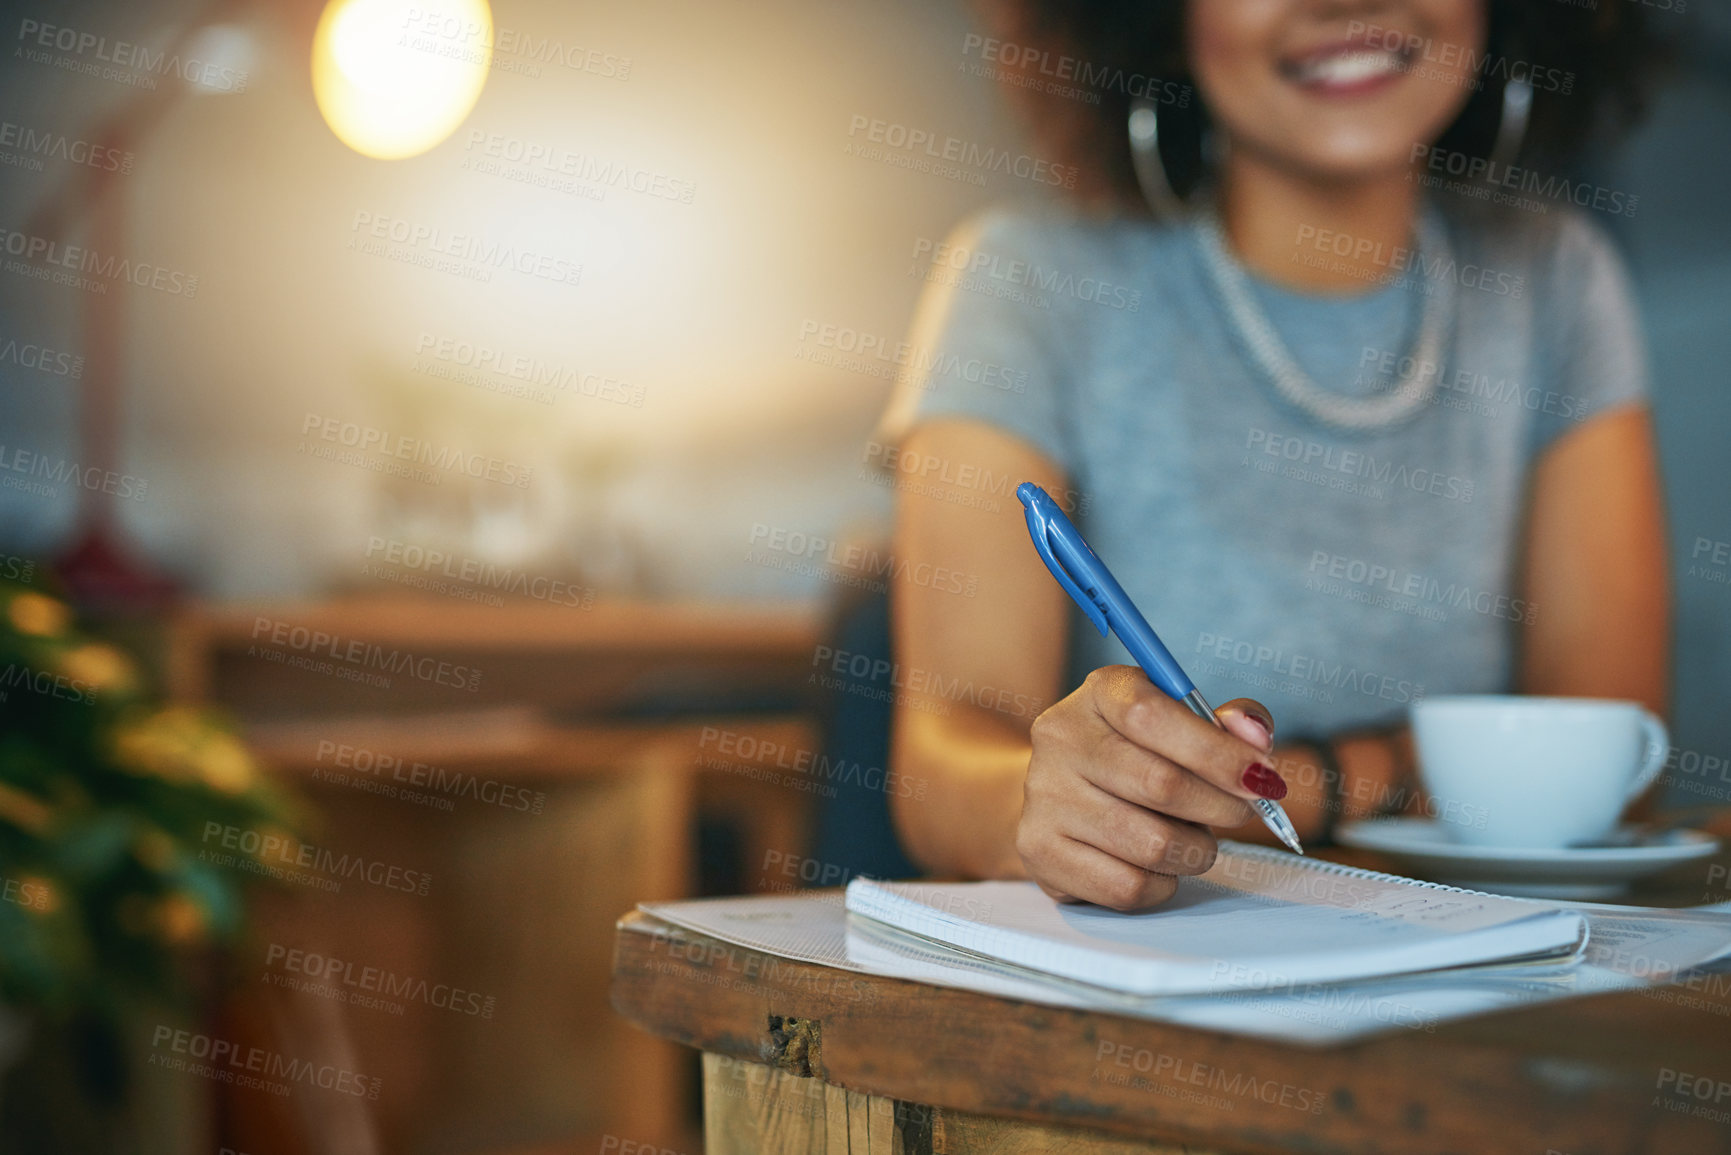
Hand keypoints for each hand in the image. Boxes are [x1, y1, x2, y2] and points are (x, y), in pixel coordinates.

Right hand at [1016, 666, 1284, 910]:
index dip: (1217, 752)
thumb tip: (1255, 739)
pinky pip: (1128, 886)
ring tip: (1193, 839)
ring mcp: (1044, 797)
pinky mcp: (1040, 852)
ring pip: (1151, 844)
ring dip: (1196, 850)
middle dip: (1222, 808)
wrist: (1061, 794)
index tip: (1262, 778)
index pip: (1152, 715)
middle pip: (1160, 784)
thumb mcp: (1182, 722)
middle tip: (1240, 813)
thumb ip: (1228, 724)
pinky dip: (1163, 884)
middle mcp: (1061, 738)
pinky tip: (1159, 866)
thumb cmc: (1140, 756)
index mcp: (1101, 692)